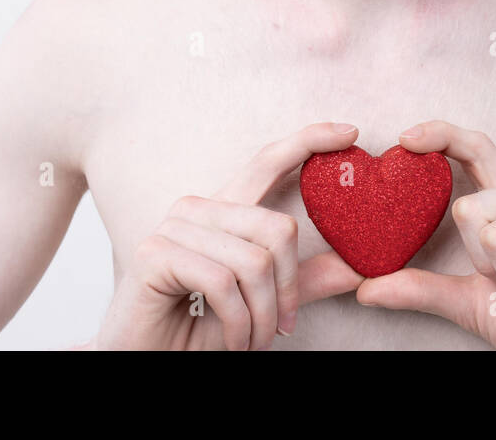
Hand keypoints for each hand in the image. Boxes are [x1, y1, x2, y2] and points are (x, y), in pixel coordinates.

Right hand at [96, 122, 364, 349]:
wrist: (141, 362)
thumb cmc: (196, 331)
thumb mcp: (258, 305)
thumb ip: (298, 284)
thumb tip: (354, 267)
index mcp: (223, 212)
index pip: (267, 163)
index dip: (308, 141)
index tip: (350, 131)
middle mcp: (197, 209)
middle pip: (278, 227)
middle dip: (288, 290)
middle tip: (280, 329)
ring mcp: (173, 227)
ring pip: (254, 263)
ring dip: (260, 317)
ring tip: (250, 341)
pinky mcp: (154, 254)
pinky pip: (222, 283)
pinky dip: (237, 323)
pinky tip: (230, 341)